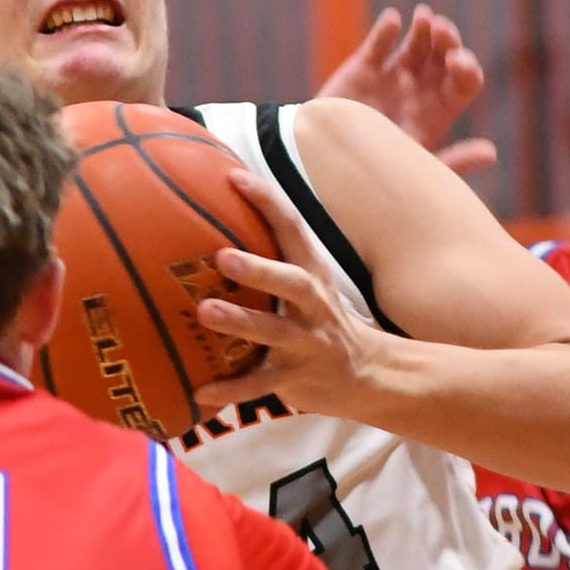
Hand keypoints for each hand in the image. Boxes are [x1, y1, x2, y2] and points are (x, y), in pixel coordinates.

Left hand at [193, 170, 378, 416]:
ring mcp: (306, 344)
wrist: (368, 374)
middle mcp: (313, 306)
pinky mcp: (296, 379)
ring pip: (275, 333)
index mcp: (312, 274)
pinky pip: (261, 385)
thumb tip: (211, 219)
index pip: (293, 229)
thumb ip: (269, 258)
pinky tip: (200, 391)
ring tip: (205, 312)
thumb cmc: (319, 319)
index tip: (234, 178)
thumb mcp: (306, 283)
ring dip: (241, 322)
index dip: (267, 202)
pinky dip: (232, 390)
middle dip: (259, 269)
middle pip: (292, 283)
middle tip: (221, 256)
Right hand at [316, 4, 493, 173]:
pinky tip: (393, 21)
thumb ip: (454, 161)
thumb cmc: (375, 177)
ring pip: (417, 43)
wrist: (325, 170)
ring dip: (425, 28)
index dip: (466, 68)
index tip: (457, 64)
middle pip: (444, 55)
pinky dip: (387, 29)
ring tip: (425, 19)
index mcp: (439, 112)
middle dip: (448, 40)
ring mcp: (392, 77)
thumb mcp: (416, 170)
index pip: (464, 82)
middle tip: (443, 32)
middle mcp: (419, 91)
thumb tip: (491, 152)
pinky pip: (379, 44)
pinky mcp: (363, 70)